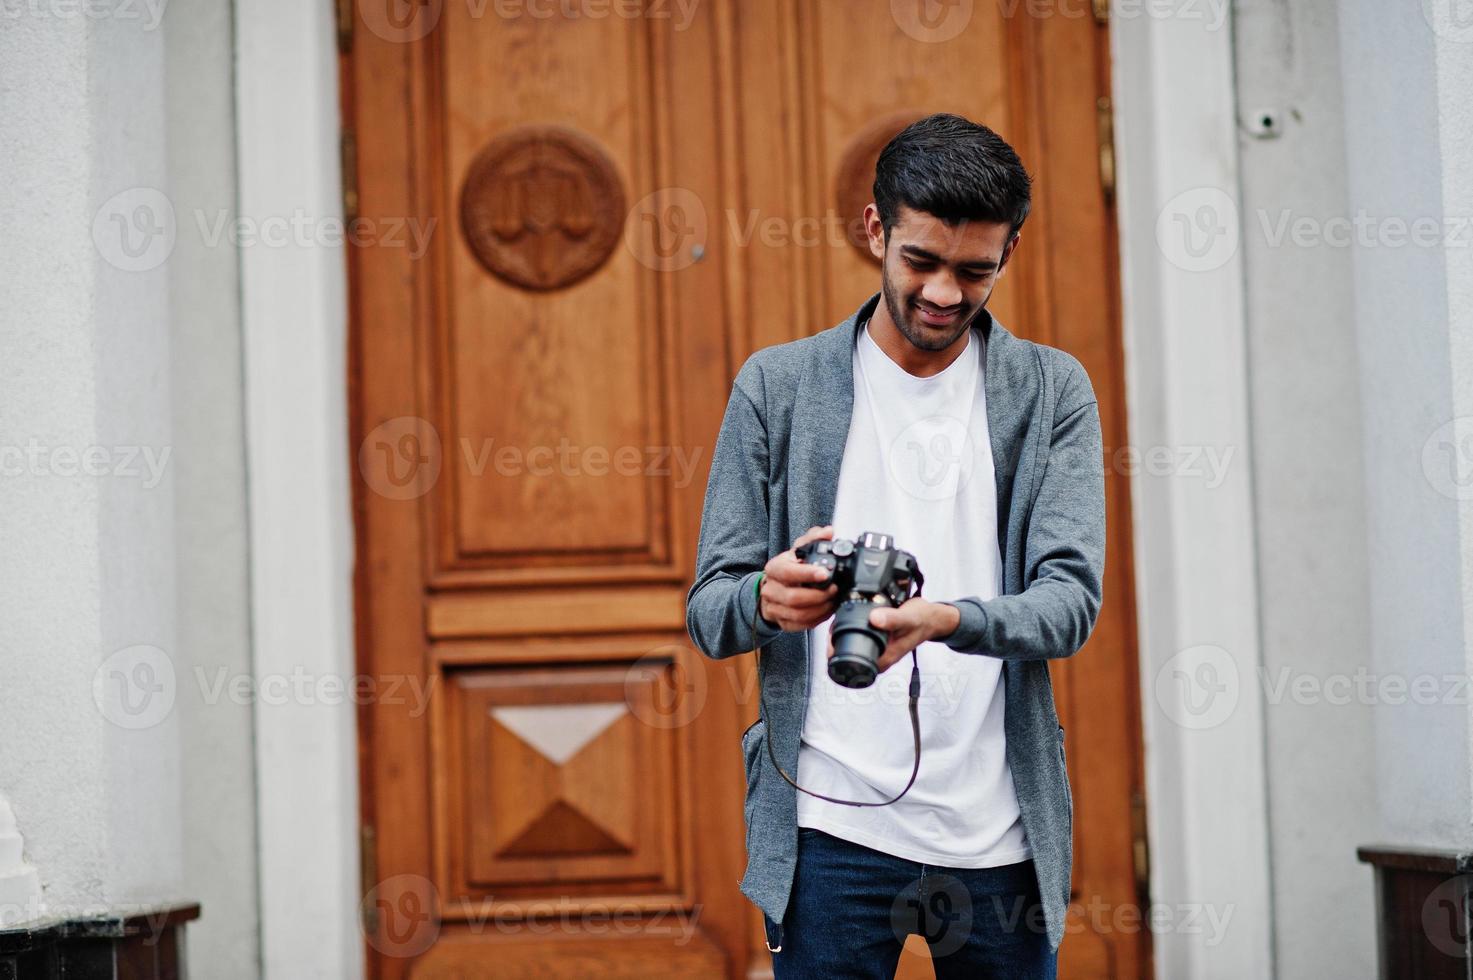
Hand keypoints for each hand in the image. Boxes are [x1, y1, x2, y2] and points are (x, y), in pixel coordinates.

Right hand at [759, 526, 840, 631]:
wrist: (772, 589)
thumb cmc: (788, 569)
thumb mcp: (798, 551)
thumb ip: (813, 539)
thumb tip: (828, 531)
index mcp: (775, 569)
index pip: (788, 573)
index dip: (807, 574)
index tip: (824, 573)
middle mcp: (771, 589)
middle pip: (794, 598)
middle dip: (818, 596)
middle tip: (834, 590)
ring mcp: (775, 607)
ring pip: (798, 614)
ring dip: (820, 609)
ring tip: (833, 601)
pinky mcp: (782, 622)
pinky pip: (800, 625)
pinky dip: (817, 619)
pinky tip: (826, 611)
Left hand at [828, 598, 960, 674]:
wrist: (931, 617)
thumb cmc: (921, 620)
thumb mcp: (908, 618)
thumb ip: (892, 620)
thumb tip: (874, 619)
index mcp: (883, 660)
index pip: (850, 663)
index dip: (835, 650)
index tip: (830, 633)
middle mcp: (878, 658)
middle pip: (846, 656)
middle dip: (835, 640)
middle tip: (833, 622)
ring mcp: (876, 650)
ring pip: (850, 646)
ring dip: (841, 634)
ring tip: (839, 618)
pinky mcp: (875, 641)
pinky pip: (857, 638)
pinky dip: (850, 628)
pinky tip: (848, 616)